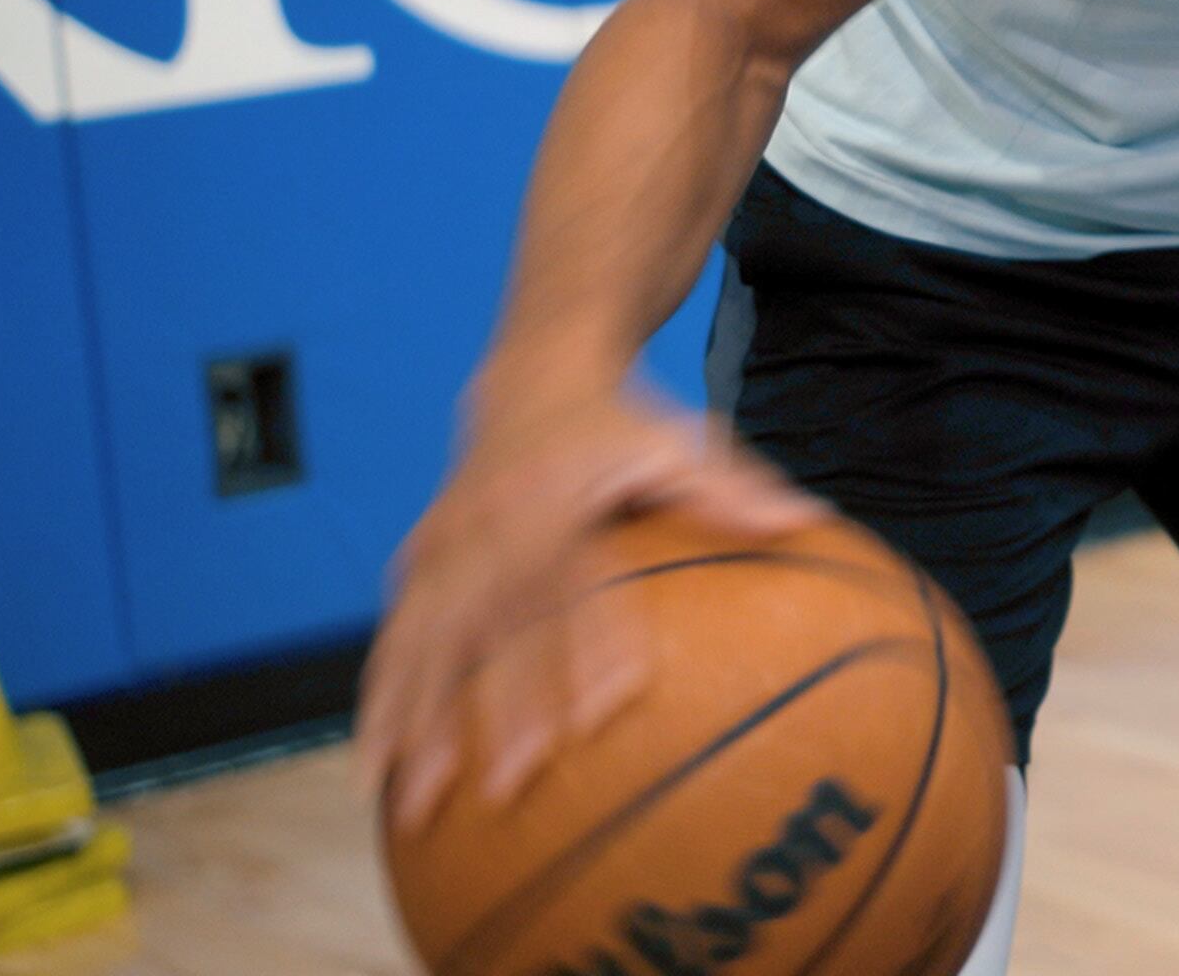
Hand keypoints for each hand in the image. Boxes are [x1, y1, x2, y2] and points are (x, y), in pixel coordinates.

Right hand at [353, 377, 819, 827]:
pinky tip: (372, 770)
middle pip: (494, 629)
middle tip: (509, 787)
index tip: (604, 717)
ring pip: (424, 646)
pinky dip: (380, 705)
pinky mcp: (418, 562)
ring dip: (415, 726)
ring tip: (412, 805)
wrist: (532, 373)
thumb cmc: (621, 422)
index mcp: (557, 501)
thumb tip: (806, 519)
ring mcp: (445, 548)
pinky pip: (393, 640)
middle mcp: (491, 528)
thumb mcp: (678, 442)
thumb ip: (732, 489)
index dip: (591, 649)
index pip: (576, 585)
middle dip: (498, 710)